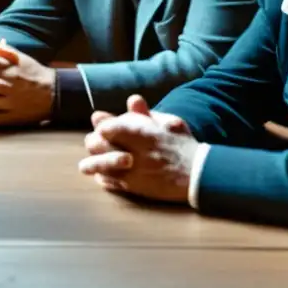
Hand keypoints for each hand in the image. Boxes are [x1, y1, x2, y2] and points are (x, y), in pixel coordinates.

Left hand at [78, 95, 196, 202]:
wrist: (198, 176)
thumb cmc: (182, 145)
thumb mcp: (169, 122)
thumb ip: (147, 113)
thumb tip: (132, 100)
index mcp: (141, 133)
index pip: (108, 127)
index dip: (102, 125)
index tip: (103, 125)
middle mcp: (132, 152)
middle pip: (96, 144)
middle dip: (93, 140)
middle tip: (94, 140)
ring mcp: (130, 172)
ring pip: (97, 165)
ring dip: (91, 160)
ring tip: (89, 160)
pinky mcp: (132, 188)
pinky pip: (107, 182)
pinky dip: (101, 176)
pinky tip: (101, 173)